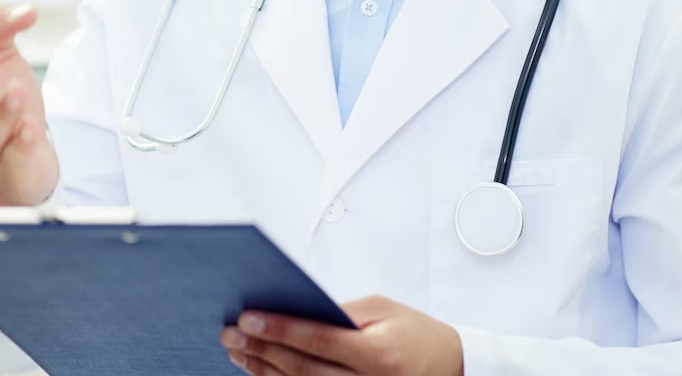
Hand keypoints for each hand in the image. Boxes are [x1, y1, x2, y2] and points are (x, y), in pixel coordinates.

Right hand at [0, 4, 58, 208]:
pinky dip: (20, 141)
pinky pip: (12, 155)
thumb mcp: (2, 59)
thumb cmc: (5, 102)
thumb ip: (3, 29)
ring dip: (1, 113)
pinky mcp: (11, 166)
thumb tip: (26, 10)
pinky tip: (30, 128)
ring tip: (16, 95)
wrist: (22, 158)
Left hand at [220, 296, 462, 375]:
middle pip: (301, 369)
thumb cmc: (417, 335)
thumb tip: (297, 312)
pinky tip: (262, 371)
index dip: (280, 329)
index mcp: (377, 355)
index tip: (248, 317)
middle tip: (231, 333)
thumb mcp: (384, 311)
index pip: (318, 340)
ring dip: (264, 370)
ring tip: (238, 351)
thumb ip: (341, 313)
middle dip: (262, 348)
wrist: (450, 369)